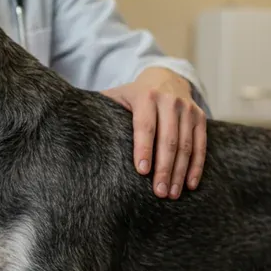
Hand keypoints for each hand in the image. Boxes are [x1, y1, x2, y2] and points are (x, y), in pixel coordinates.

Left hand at [103, 67, 206, 198]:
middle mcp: (169, 101)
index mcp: (146, 97)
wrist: (166, 76)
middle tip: (159, 192)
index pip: (145, 126)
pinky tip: (190, 184)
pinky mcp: (200, 117)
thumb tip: (70, 121)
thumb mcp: (117, 95)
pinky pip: (201, 144)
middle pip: (168, 140)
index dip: (144, 148)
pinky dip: (197, 166)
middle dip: (164, 168)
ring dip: (180, 172)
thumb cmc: (134, 95)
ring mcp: (187, 109)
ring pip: (186, 145)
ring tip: (172, 194)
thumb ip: (100, 107)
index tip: (142, 171)